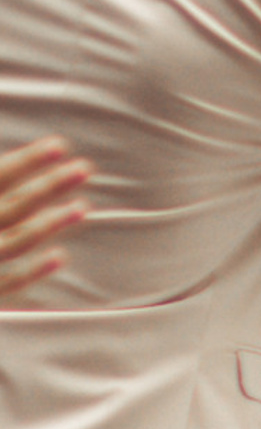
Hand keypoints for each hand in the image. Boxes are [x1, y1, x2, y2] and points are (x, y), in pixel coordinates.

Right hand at [0, 137, 88, 298]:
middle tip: (85, 169)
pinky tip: (60, 257)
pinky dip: (32, 271)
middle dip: (49, 186)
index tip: (60, 146)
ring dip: (50, 224)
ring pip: (14, 241)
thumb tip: (11, 165)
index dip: (27, 161)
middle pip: (12, 206)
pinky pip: (5, 282)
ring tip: (83, 208)